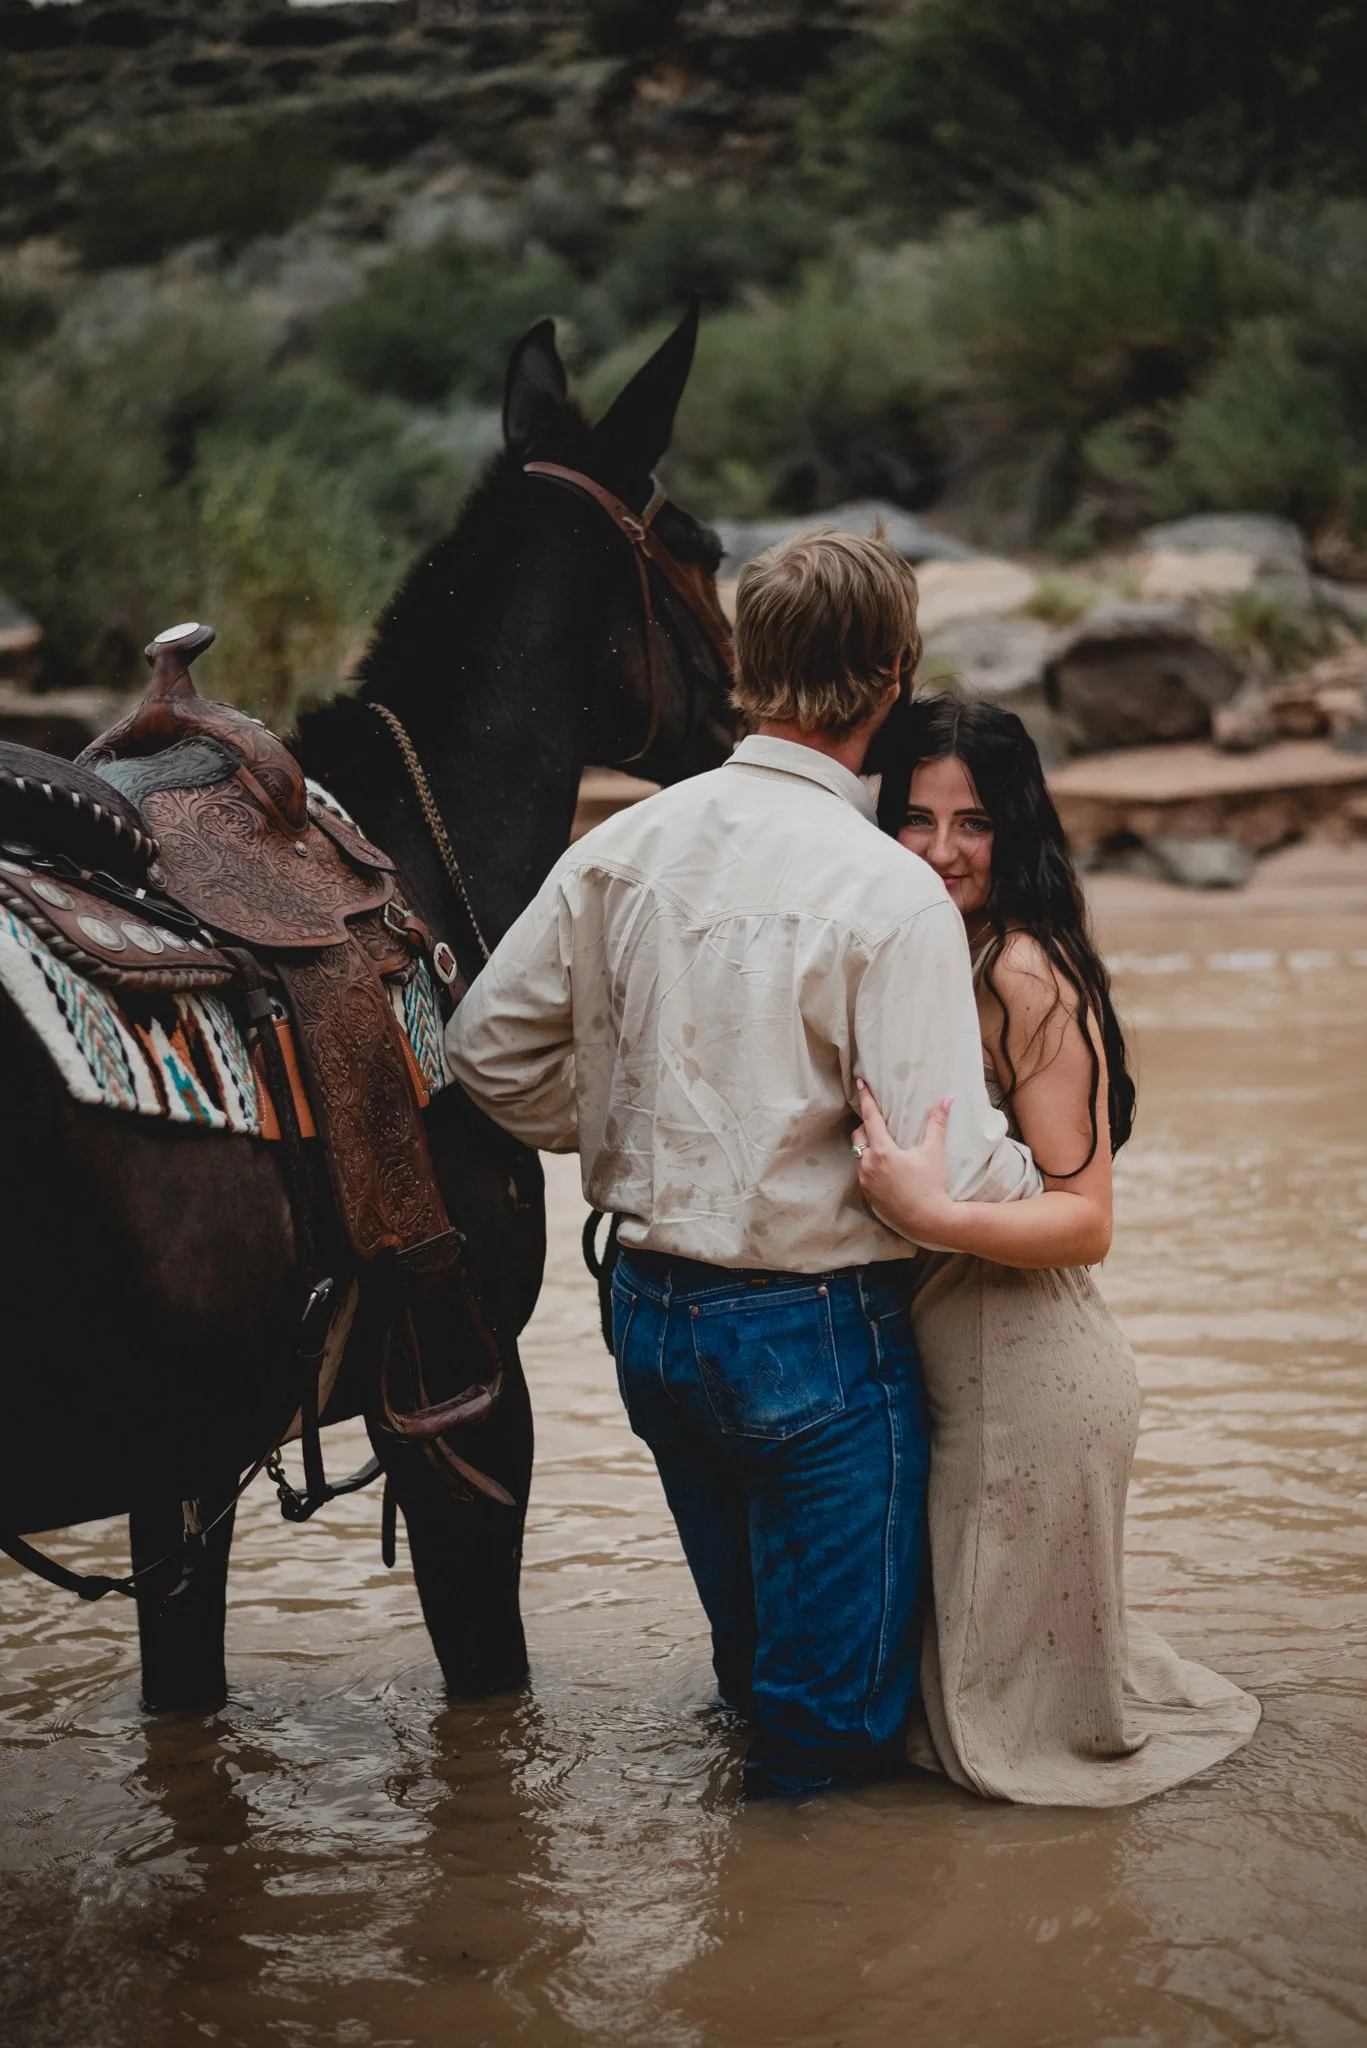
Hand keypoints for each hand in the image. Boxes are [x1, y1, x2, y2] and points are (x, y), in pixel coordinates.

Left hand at [852, 1080, 955, 1241]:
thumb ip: (937, 1123)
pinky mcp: (867, 1194)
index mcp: (883, 1151)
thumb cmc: (932, 1184)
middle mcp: (868, 1164)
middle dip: (866, 1125)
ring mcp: (865, 1181)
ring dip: (866, 1146)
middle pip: (859, 1135)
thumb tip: (946, 1099)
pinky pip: (862, 1172)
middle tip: (879, 1122)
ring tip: (881, 1143)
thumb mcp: (934, 1152)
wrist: (928, 1219)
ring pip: (858, 1154)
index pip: (870, 1117)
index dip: (866, 1099)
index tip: (860, 1083)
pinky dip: (868, 1164)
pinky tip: (882, 1166)